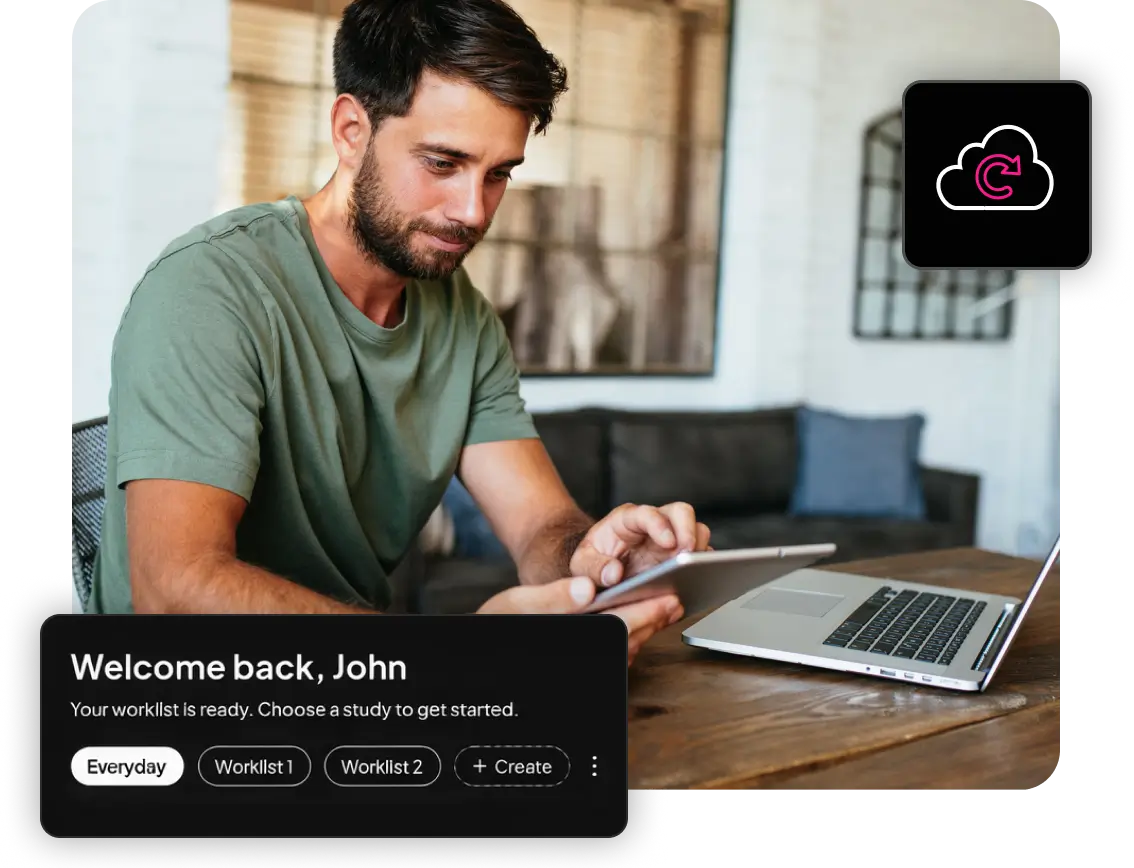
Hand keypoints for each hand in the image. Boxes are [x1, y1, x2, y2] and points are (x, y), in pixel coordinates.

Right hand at [476, 577, 683, 665]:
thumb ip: (553, 597)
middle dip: (653, 620)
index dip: (644, 614)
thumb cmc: (500, 623)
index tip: (666, 600)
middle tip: (675, 601)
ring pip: (625, 648)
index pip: (616, 627)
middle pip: (628, 639)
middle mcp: (583, 651)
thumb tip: (584, 588)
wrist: (485, 652)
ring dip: (647, 629)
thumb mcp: (518, 604)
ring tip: (665, 609)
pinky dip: (633, 636)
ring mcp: (587, 658)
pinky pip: (616, 651)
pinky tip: (642, 624)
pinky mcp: (587, 659)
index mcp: (572, 635)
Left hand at [569, 502, 711, 588]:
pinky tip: (699, 583)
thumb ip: (594, 568)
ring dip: (699, 550)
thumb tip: (613, 574)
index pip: (647, 513)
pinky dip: (704, 567)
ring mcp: (671, 539)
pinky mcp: (681, 556)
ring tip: (696, 571)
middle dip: (688, 531)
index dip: (660, 525)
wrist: (601, 569)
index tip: (668, 542)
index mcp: (628, 520)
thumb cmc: (593, 562)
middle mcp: (654, 524)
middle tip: (689, 555)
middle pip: (681, 513)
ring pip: (697, 531)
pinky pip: (701, 556)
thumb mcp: (582, 565)